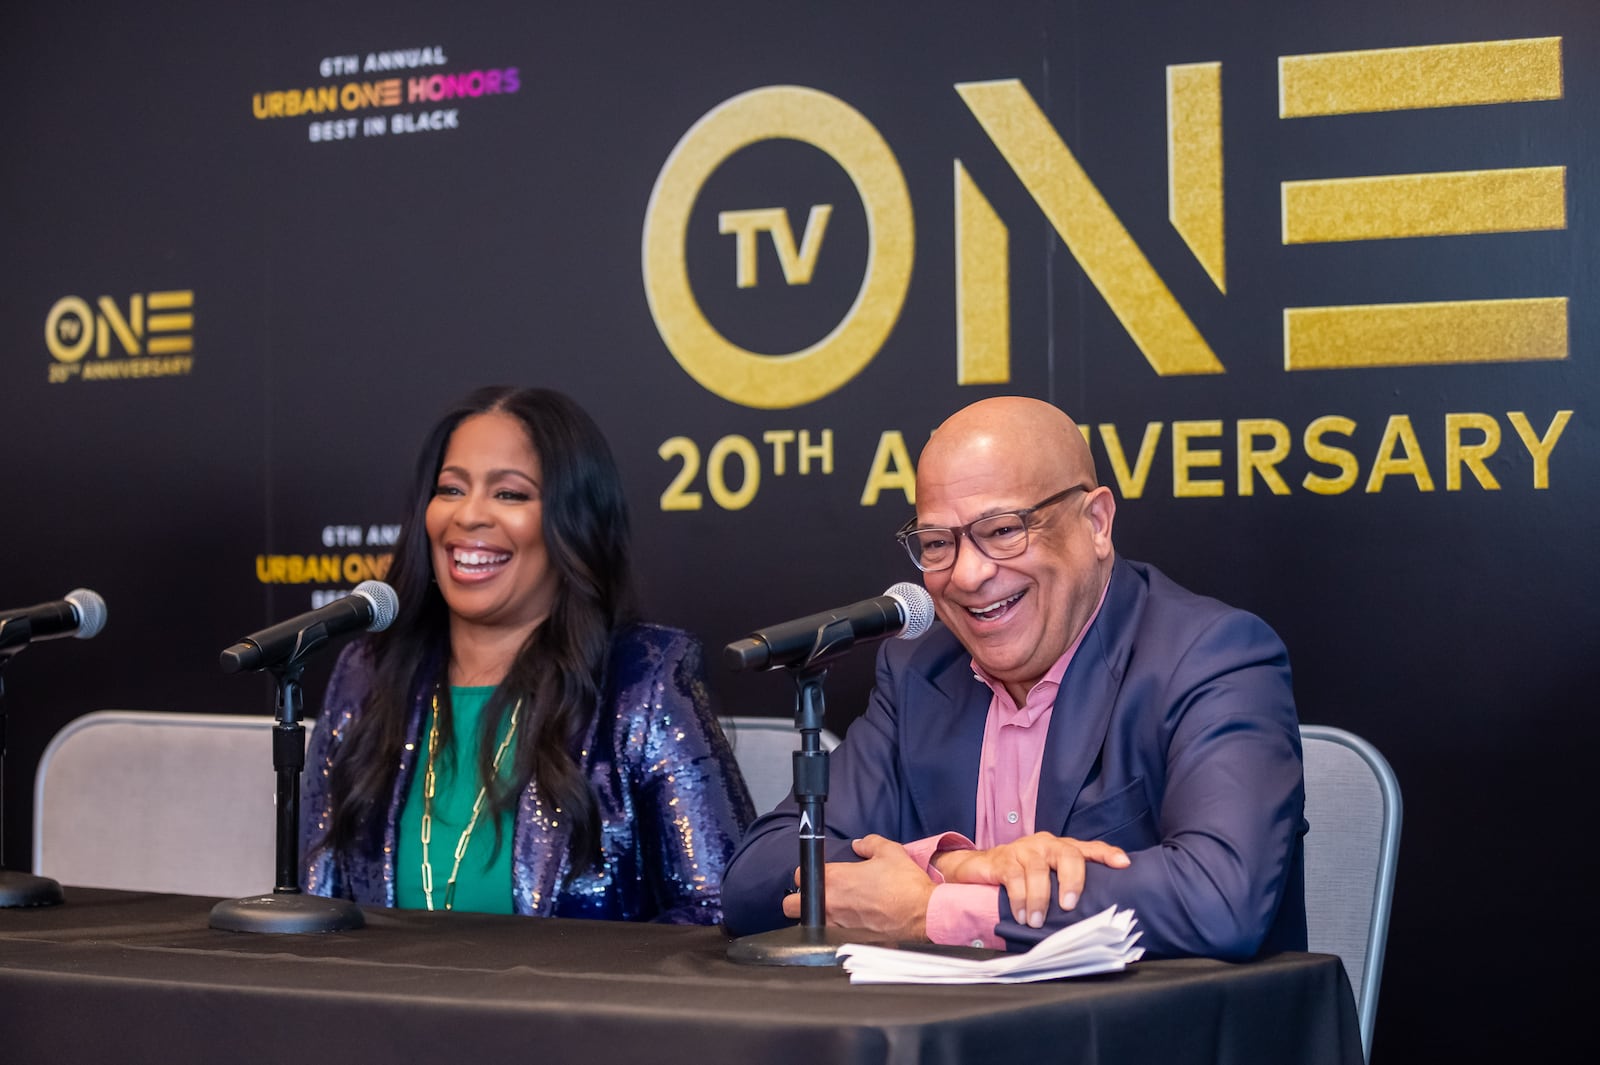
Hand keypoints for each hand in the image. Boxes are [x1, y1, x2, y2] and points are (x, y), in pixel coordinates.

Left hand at [780, 834, 935, 939]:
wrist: (923, 914)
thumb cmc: (906, 884)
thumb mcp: (889, 851)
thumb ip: (868, 843)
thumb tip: (858, 844)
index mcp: (835, 879)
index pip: (800, 876)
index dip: (808, 875)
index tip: (818, 877)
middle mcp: (830, 903)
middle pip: (791, 905)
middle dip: (798, 901)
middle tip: (816, 897)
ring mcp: (836, 925)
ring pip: (807, 925)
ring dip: (813, 919)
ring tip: (831, 914)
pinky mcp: (847, 942)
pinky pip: (827, 938)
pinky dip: (831, 934)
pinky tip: (846, 928)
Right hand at [930, 832, 1130, 927]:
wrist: (981, 868)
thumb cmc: (1023, 876)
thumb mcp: (1048, 879)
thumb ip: (1066, 888)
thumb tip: (1094, 914)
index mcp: (1062, 849)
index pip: (1089, 848)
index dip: (1107, 854)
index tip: (1124, 864)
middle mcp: (1047, 845)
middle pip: (1067, 854)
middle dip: (1072, 880)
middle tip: (1069, 905)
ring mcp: (1024, 850)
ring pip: (1037, 870)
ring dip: (1038, 899)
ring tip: (1036, 922)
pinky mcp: (1003, 859)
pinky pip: (1014, 878)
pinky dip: (1019, 900)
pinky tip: (1020, 916)